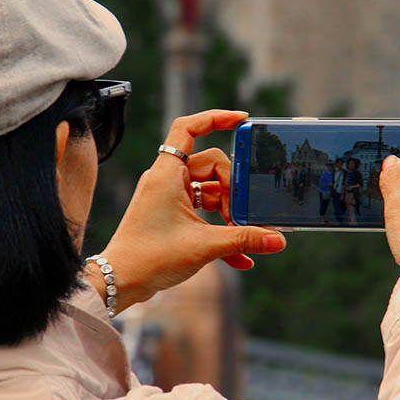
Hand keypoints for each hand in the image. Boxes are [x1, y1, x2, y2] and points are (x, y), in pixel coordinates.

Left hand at [86, 110, 286, 311]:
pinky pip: (202, 213)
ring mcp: (168, 198)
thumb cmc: (151, 257)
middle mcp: (167, 180)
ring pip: (210, 191)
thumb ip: (244, 239)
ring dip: (228, 212)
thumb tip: (278, 240)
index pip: (188, 128)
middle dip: (233, 190)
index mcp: (168, 174)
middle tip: (241, 217)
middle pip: (211, 166)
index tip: (243, 120)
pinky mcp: (171, 216)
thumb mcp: (204, 246)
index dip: (215, 118)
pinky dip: (219, 229)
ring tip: (241, 237)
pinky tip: (240, 257)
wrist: (121, 282)